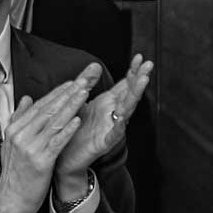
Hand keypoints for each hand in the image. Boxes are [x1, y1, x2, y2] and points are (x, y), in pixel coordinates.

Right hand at [0, 64, 97, 212]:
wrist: (11, 198)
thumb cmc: (14, 172)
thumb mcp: (11, 142)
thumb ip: (20, 118)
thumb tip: (27, 98)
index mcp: (15, 128)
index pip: (39, 106)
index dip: (57, 93)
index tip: (72, 82)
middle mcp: (21, 135)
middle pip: (48, 110)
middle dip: (67, 94)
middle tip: (83, 81)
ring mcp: (30, 148)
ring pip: (54, 122)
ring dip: (71, 106)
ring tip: (84, 94)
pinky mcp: (40, 161)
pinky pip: (56, 142)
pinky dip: (67, 130)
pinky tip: (77, 120)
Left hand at [55, 55, 153, 181]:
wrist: (64, 156)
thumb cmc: (74, 128)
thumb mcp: (80, 102)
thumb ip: (88, 84)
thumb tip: (95, 64)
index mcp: (107, 103)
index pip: (124, 85)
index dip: (132, 71)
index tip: (138, 57)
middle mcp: (112, 114)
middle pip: (129, 94)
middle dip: (139, 79)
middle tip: (148, 65)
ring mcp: (110, 128)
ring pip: (126, 111)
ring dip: (134, 96)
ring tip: (142, 82)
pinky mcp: (103, 143)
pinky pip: (113, 135)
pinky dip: (118, 127)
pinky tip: (122, 118)